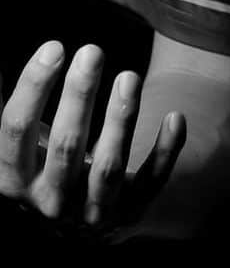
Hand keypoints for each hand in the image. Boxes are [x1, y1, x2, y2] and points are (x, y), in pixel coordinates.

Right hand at [0, 40, 185, 238]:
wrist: (77, 220)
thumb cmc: (44, 166)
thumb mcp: (22, 146)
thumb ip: (17, 114)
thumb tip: (7, 64)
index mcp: (15, 179)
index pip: (16, 131)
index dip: (33, 87)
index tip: (55, 47)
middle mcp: (51, 200)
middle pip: (65, 147)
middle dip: (79, 96)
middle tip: (92, 51)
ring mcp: (92, 210)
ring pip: (108, 168)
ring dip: (120, 119)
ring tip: (129, 76)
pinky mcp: (131, 210)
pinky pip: (152, 183)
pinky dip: (165, 151)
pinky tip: (175, 117)